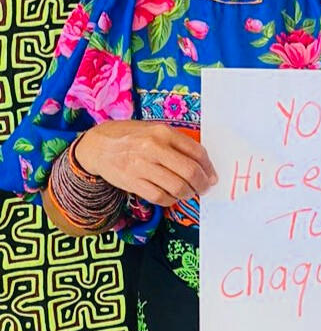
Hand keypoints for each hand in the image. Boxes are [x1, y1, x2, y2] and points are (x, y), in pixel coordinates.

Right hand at [75, 120, 216, 206]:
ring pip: (176, 187)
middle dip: (202, 184)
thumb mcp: (156, 130)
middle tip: (204, 188)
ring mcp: (141, 166)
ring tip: (189, 193)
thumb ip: (177, 143)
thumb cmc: (132, 137)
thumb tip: (203, 164)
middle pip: (189, 172)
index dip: (209, 167)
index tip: (212, 176)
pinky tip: (172, 196)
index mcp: (163, 132)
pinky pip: (159, 196)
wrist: (97, 145)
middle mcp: (153, 148)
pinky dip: (170, 200)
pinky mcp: (132, 182)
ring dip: (188, 193)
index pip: (197, 152)